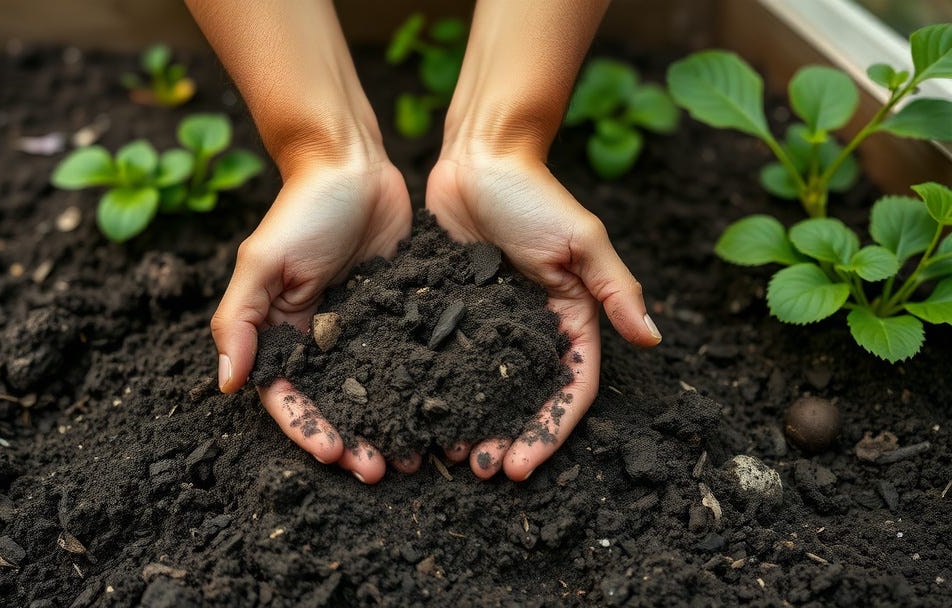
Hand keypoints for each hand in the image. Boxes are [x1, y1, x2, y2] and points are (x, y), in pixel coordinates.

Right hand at [211, 159, 411, 482]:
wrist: (354, 166)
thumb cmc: (302, 209)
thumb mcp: (263, 260)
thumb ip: (240, 319)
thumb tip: (227, 384)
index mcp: (281, 334)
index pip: (288, 396)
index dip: (306, 428)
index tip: (333, 454)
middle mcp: (321, 340)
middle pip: (334, 405)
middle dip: (353, 440)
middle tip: (381, 469)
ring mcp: (362, 331)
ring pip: (375, 392)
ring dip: (390, 425)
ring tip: (416, 455)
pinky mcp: (397, 316)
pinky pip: (409, 361)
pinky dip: (422, 389)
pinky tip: (444, 411)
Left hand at [425, 153, 661, 480]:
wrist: (477, 158)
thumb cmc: (534, 193)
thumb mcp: (581, 239)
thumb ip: (616, 289)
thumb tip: (652, 339)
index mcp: (572, 318)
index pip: (569, 389)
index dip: (549, 431)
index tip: (520, 465)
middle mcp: (535, 329)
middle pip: (526, 399)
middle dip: (509, 439)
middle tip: (479, 470)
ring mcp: (494, 324)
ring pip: (486, 387)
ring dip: (471, 423)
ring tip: (446, 455)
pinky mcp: (457, 311)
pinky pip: (450, 358)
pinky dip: (440, 388)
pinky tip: (416, 412)